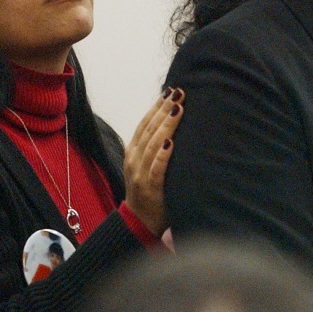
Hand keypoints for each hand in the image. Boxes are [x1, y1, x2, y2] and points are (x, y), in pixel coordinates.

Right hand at [123, 87, 183, 235]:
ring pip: (152, 144)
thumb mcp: (144, 163)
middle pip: (149, 129)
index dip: (157, 106)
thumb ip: (152, 145)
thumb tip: (170, 120)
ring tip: (178, 108)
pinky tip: (171, 142)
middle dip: (164, 109)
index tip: (171, 90)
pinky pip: (156, 169)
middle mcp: (134, 159)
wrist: (138, 221)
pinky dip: (162, 155)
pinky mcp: (149, 188)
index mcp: (133, 151)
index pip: (145, 123)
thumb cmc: (148, 189)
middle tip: (179, 92)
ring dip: (166, 125)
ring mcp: (140, 173)